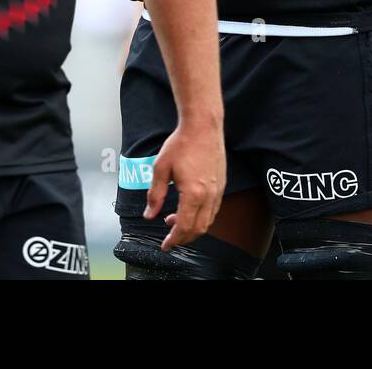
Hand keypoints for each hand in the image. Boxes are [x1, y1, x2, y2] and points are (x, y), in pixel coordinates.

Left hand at [144, 119, 225, 249]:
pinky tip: (189, 210)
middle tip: (170, 239)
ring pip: (208, 221)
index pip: (184, 227)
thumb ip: (155, 194)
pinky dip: (202, 217)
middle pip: (199, 228)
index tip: (165, 246)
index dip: (174, 240)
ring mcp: (218, 190)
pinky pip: (214, 209)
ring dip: (193, 228)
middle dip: (184, 238)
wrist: (203, 126)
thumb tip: (149, 214)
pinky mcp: (222, 184)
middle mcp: (209, 195)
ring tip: (175, 222)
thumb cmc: (181, 143)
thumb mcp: (161, 168)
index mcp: (193, 193)